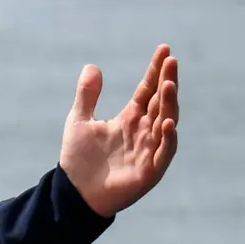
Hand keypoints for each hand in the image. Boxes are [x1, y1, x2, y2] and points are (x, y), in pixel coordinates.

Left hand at [58, 46, 177, 216]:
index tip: (164, 49)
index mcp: (131, 118)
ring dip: (169, 104)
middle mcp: (144, 131)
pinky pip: (164, 152)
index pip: (148, 89)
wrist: (73, 194)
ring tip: (169, 84)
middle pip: (161, 101)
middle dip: (167, 81)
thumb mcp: (79, 122)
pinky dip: (167, 138)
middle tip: (170, 61)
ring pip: (166, 122)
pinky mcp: (150, 170)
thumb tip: (91, 66)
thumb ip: (87, 95)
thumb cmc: (79, 160)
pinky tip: (167, 123)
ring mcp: (149, 149)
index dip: (156, 70)